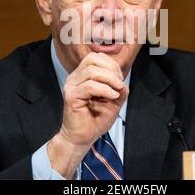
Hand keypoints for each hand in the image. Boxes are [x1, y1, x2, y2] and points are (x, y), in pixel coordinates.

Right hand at [48, 52, 128, 177]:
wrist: (83, 137)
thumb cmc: (95, 120)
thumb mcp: (113, 100)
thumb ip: (119, 88)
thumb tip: (123, 81)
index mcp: (81, 75)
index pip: (95, 57)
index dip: (111, 65)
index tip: (119, 80)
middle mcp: (74, 78)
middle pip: (92, 59)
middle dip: (111, 69)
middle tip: (119, 84)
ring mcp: (71, 86)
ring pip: (92, 71)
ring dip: (110, 79)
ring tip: (117, 91)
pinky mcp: (71, 96)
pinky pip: (90, 86)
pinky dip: (105, 90)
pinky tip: (112, 96)